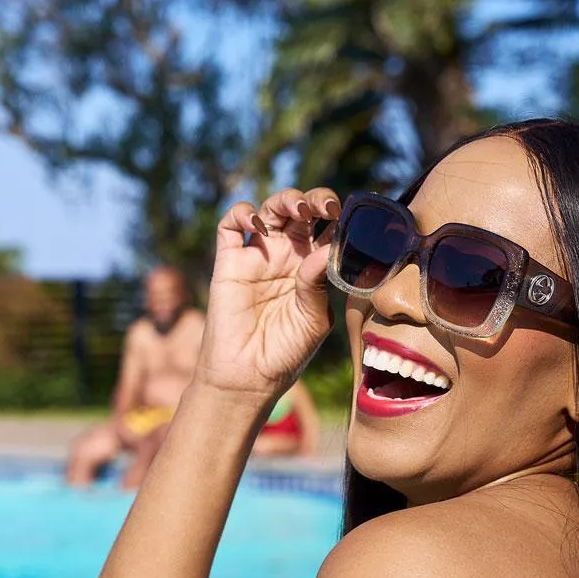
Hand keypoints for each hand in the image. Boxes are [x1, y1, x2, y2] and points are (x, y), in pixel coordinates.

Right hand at [198, 187, 339, 397]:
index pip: (326, 230)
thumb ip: (317, 284)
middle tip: (325, 206)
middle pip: (301, 212)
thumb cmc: (286, 353)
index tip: (348, 218)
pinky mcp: (229, 262)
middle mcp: (286, 257)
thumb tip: (325, 247)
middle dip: (314, 200)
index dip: (338, 219)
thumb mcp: (312, 320)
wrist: (247, 377)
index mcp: (311, 269)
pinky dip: (243, 213)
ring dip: (286, 200)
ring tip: (298, 210)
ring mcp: (257, 257)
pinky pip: (230, 226)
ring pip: (270, 210)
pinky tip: (258, 226)